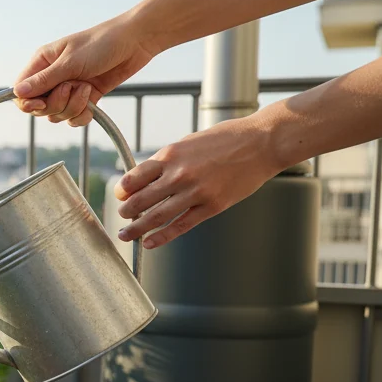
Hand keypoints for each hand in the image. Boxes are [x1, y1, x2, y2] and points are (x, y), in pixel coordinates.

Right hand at [13, 15, 158, 126]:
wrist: (135, 42)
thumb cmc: (102, 43)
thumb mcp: (70, 62)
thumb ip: (44, 80)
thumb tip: (17, 93)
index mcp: (42, 63)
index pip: (21, 92)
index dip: (28, 103)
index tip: (41, 104)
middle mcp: (52, 77)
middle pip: (39, 108)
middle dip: (56, 104)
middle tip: (72, 87)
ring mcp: (68, 89)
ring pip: (57, 115)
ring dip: (73, 107)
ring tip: (88, 88)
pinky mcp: (84, 98)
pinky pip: (74, 118)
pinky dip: (82, 115)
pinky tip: (93, 102)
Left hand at [116, 115, 282, 247]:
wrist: (262, 142)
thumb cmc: (226, 139)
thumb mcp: (188, 142)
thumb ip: (167, 161)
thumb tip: (144, 177)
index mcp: (170, 155)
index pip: (133, 178)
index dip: (121, 191)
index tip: (119, 197)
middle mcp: (179, 174)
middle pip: (141, 200)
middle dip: (126, 212)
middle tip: (121, 218)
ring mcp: (196, 192)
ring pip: (157, 217)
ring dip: (137, 229)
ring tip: (126, 235)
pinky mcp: (212, 206)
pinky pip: (181, 226)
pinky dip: (162, 236)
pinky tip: (150, 243)